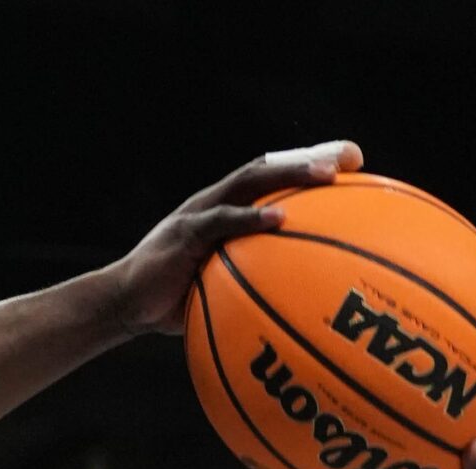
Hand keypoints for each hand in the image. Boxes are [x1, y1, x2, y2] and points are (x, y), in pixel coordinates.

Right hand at [104, 142, 360, 334]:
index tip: (355, 164)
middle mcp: (215, 202)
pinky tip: (280, 219)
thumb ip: (251, 281)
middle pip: (269, 168)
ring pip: (249, 181)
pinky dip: (251, 218)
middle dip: (311, 159)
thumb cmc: (171, 300)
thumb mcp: (217, 286)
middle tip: (352, 157)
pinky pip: (222, 220)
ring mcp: (198, 213)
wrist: (121, 305)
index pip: (272, 179)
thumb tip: (298, 302)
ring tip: (326, 175)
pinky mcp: (184, 233)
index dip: (310, 166)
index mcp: (226, 210)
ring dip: (289, 174)